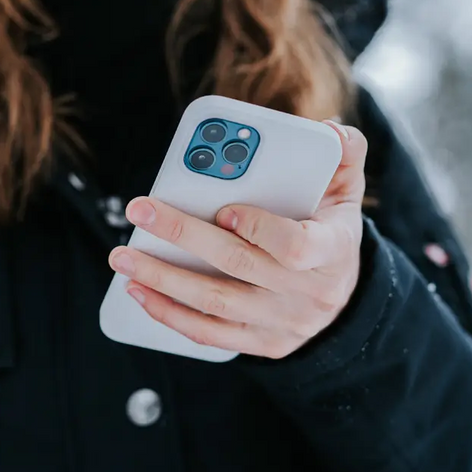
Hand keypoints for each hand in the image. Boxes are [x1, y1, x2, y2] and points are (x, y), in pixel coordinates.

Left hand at [107, 121, 368, 358]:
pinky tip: (139, 290)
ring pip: (215, 303)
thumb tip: (328, 128)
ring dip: (163, 279)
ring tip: (124, 256)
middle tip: (139, 211)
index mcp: (333, 250)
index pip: (297, 246)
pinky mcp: (261, 343)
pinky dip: (169, 314)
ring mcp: (284, 323)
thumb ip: (344, 153)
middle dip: (183, 235)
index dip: (259, 229)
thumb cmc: (332, 229)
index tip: (224, 209)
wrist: (342, 295)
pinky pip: (210, 333)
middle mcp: (309, 293)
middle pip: (239, 266)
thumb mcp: (347, 190)